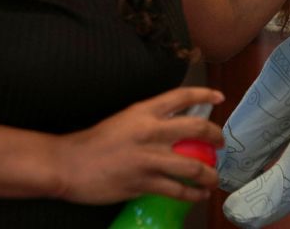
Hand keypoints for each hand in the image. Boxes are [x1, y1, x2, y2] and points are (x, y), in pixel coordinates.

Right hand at [54, 86, 223, 204]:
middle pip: (197, 129)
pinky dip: (192, 194)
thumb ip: (148, 121)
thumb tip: (174, 127)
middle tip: (221, 144)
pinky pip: (177, 190)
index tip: (219, 97)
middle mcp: (150, 131)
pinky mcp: (143, 183)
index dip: (204, 94)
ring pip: (193, 166)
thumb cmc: (93, 142)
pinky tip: (198, 195)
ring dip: (210, 174)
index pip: (182, 96)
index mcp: (144, 111)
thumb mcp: (124, 120)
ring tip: (214, 178)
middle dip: (216, 136)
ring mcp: (148, 158)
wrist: (68, 164)